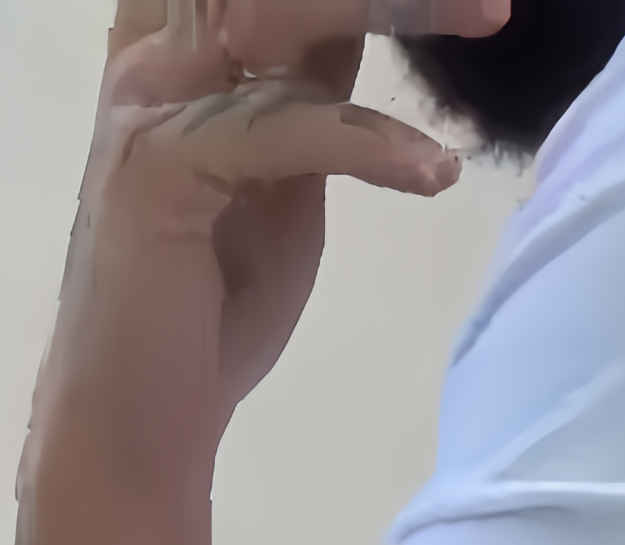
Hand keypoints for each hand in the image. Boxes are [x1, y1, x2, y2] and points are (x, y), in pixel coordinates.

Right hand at [28, 0, 511, 492]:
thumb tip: (365, 21)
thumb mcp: (281, 176)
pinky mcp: (158, 168)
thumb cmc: (208, 310)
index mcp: (173, 45)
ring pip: (275, 10)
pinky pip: (280, 125)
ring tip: (486, 15)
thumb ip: (309, 94)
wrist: (138, 423)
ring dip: (393, 3)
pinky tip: (432, 169)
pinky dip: (367, 140)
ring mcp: (148, 104)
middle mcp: (152, 54)